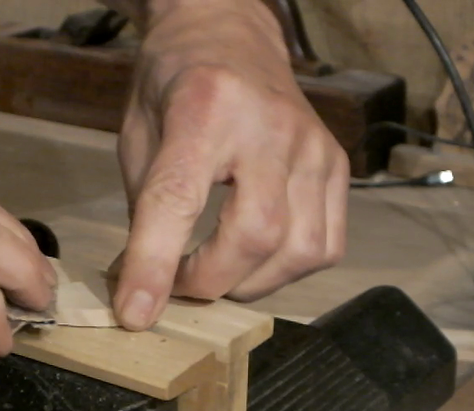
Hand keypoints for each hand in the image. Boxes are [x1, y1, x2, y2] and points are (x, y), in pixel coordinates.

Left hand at [108, 0, 349, 329]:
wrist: (228, 34)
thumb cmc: (173, 87)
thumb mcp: (137, 138)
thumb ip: (144, 211)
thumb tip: (144, 288)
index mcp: (204, 107)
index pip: (178, 200)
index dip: (155, 265)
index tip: (136, 313)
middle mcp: (269, 126)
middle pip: (254, 235)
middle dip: (209, 282)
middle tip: (176, 286)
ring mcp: (313, 145)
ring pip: (298, 251)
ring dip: (248, 283)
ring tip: (215, 273)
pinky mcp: (336, 164)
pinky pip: (326, 245)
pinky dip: (287, 271)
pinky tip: (255, 260)